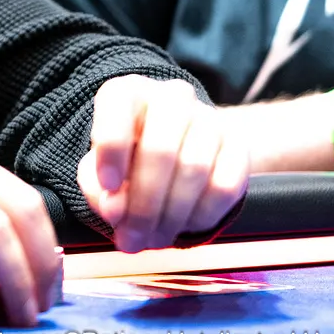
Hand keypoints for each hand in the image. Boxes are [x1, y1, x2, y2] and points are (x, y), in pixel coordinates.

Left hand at [77, 76, 247, 252]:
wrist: (176, 149)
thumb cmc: (127, 159)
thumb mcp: (99, 166)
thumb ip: (95, 185)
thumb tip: (115, 210)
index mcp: (129, 92)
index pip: (118, 106)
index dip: (112, 150)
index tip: (108, 187)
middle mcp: (171, 97)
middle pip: (160, 150)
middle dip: (143, 205)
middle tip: (130, 239)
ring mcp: (208, 119)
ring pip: (194, 170)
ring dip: (171, 216)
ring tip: (153, 240)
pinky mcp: (237, 145)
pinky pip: (225, 186)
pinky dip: (202, 216)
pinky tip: (183, 228)